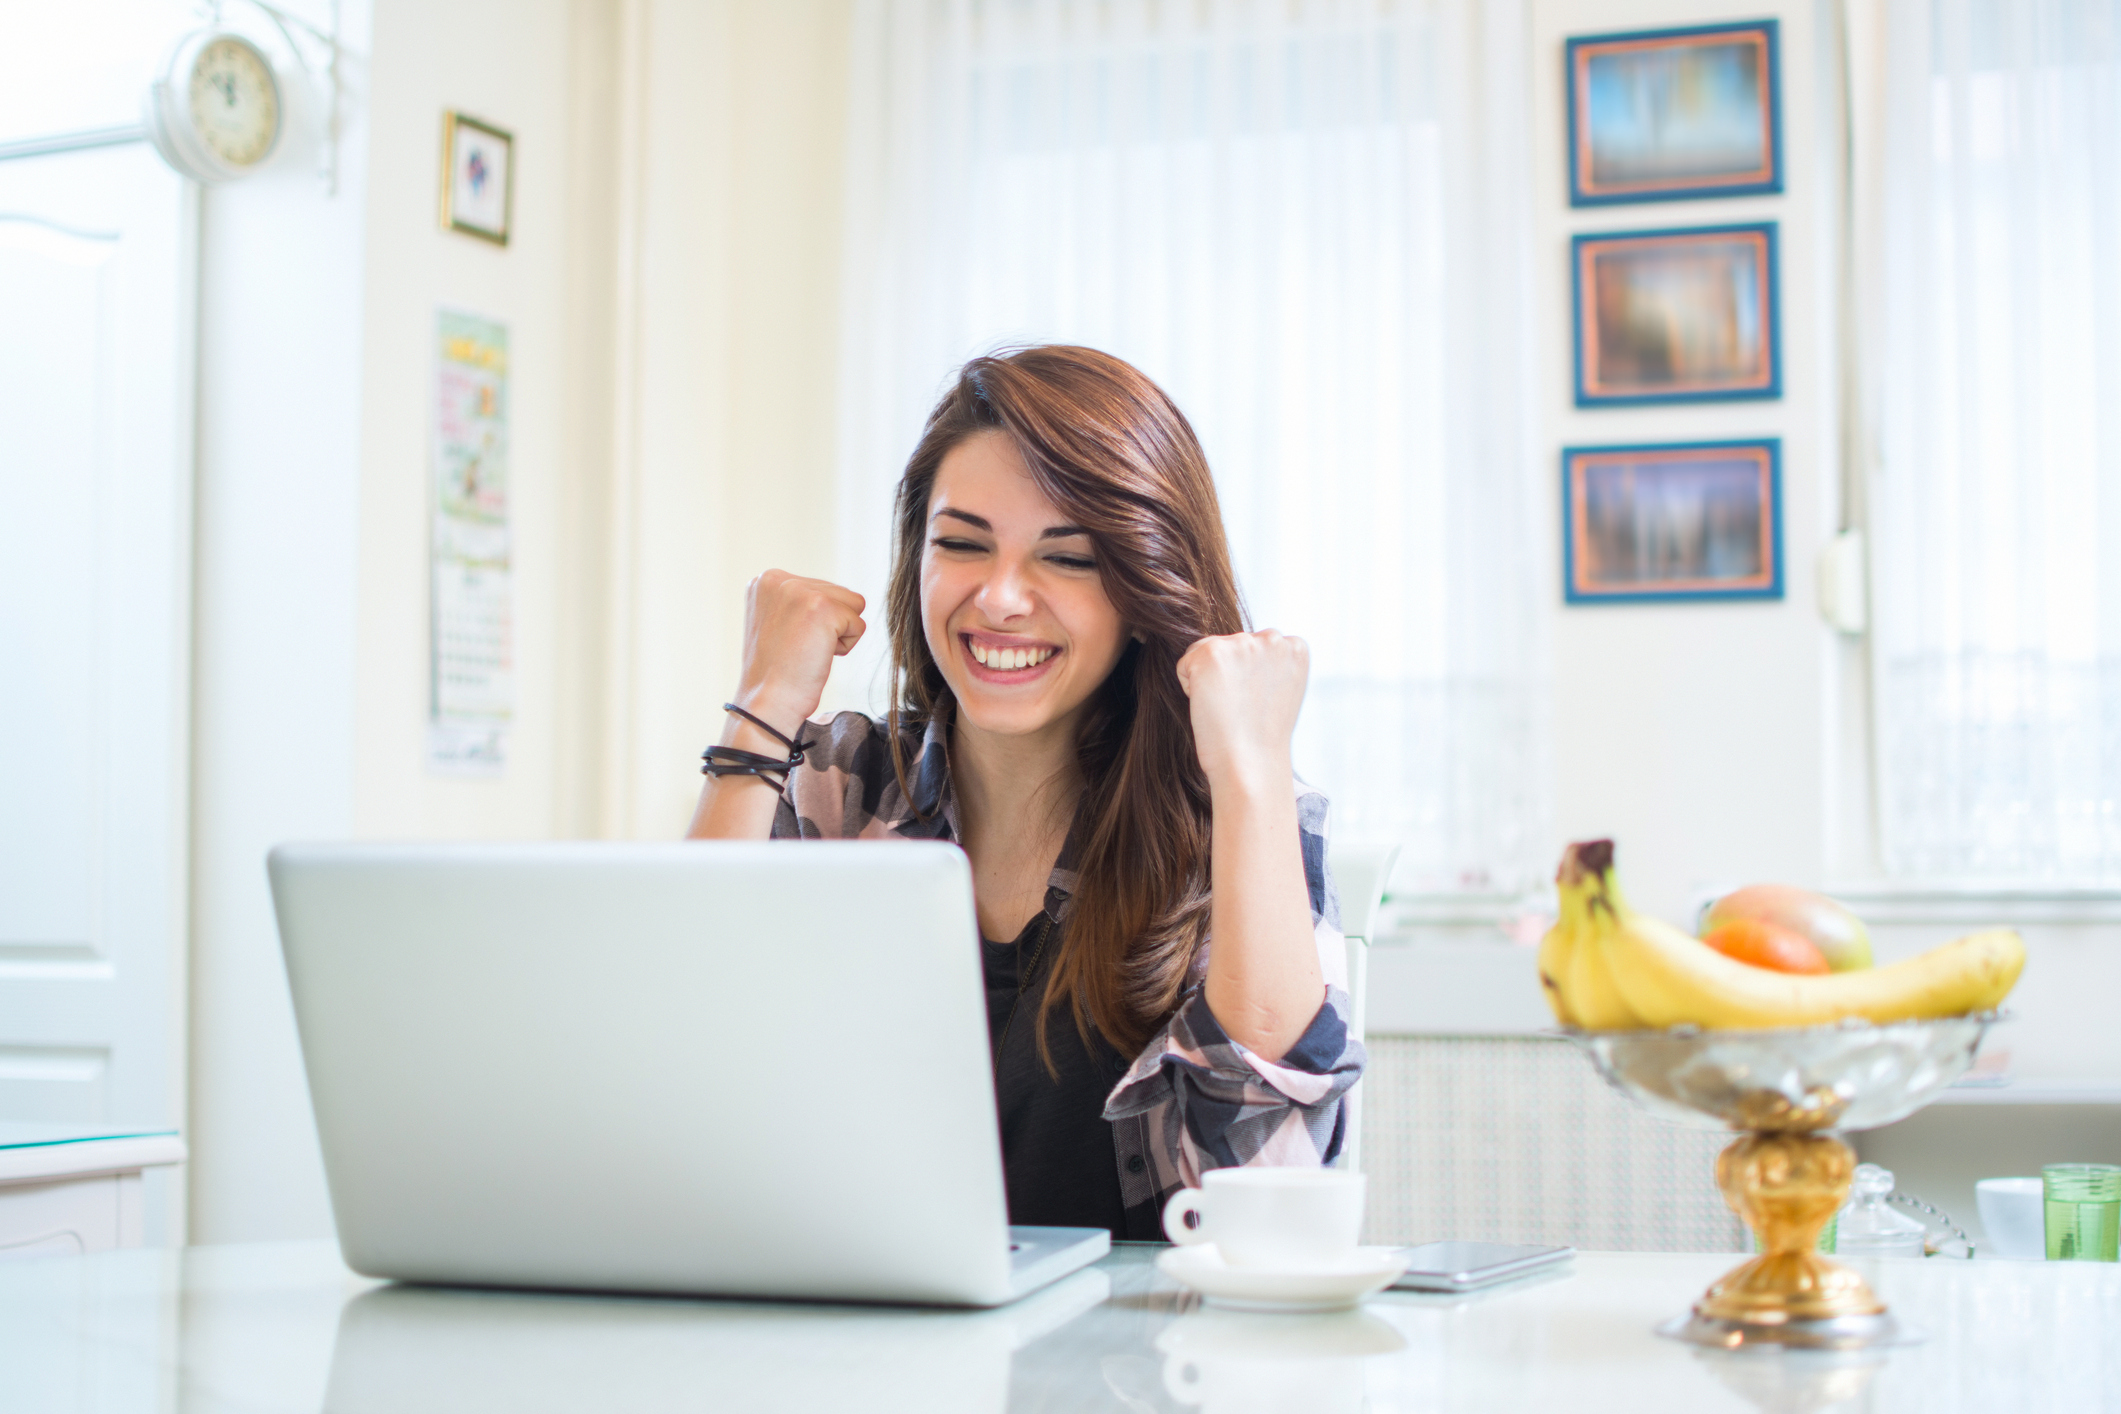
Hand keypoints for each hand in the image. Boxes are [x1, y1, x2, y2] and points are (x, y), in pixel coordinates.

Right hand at [734, 570, 866, 734]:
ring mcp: (801, 590)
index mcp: (765, 580)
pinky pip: (858, 625)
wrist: (766, 703)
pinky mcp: (823, 607)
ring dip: (838, 633)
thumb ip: (797, 601)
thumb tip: (836, 595)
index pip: (820, 588)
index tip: (788, 640)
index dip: (813, 621)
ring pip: (853, 605)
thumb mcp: (776, 622)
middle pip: (839, 593)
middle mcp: (779, 579)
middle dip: (828, 625)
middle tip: (798, 648)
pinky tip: (815, 655)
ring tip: (807, 650)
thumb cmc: (775, 673)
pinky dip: (845, 646)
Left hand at [1174, 629, 1307, 793]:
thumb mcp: (1280, 690)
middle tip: (1241, 708)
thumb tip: (1241, 653)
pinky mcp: (1211, 653)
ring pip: (1207, 652)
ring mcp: (1242, 643)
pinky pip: (1186, 664)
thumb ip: (1268, 663)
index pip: (1255, 646)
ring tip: (1228, 707)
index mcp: (1295, 647)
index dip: (1249, 677)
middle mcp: (1272, 638)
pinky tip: (1212, 706)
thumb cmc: (1261, 737)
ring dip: (1209, 678)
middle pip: (1231, 644)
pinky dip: (1190, 687)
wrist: (1251, 764)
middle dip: (1229, 673)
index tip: (1257, 702)